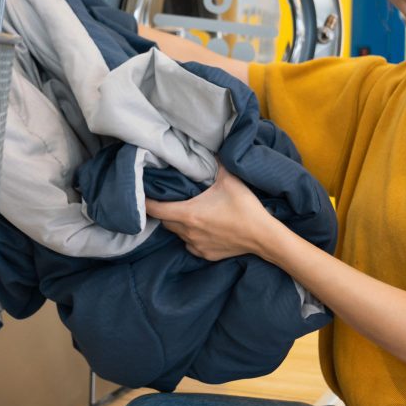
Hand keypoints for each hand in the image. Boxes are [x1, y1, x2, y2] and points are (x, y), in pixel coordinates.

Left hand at [145, 165, 276, 260]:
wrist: (263, 236)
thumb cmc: (245, 207)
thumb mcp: (229, 179)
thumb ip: (215, 163)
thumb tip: (209, 150)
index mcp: (188, 213)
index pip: (156, 209)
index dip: (146, 202)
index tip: (142, 194)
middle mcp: (187, 232)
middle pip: (165, 221)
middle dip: (163, 211)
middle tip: (167, 199)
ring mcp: (196, 246)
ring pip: (177, 234)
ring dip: (178, 223)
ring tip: (187, 211)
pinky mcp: (205, 255)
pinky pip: (189, 245)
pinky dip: (190, 236)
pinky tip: (201, 228)